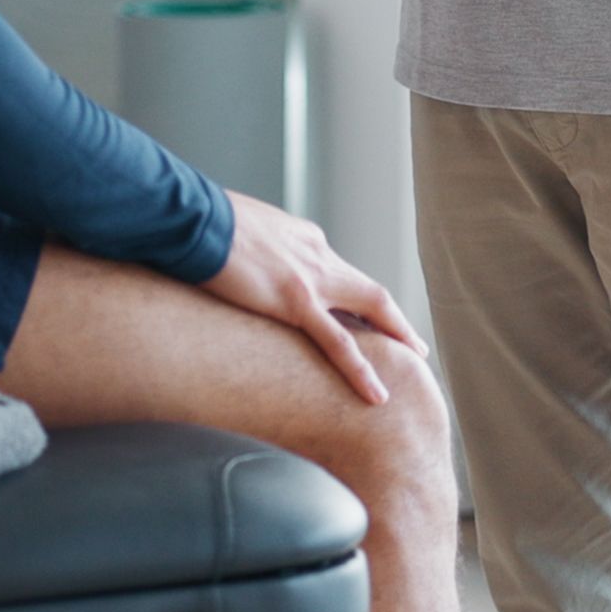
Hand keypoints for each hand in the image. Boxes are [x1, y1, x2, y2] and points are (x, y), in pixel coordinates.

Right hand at [202, 190, 424, 405]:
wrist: (196, 219)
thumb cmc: (206, 221)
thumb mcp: (245, 228)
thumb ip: (259, 249)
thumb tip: (248, 265)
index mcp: (305, 238)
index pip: (337, 271)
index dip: (352, 297)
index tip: (361, 315)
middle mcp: (318, 254)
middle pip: (370, 289)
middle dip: (394, 317)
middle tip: (412, 341)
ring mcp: (311, 278)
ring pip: (371, 309)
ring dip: (395, 336)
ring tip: (413, 361)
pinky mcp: (296, 302)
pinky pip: (338, 343)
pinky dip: (360, 369)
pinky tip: (375, 393)